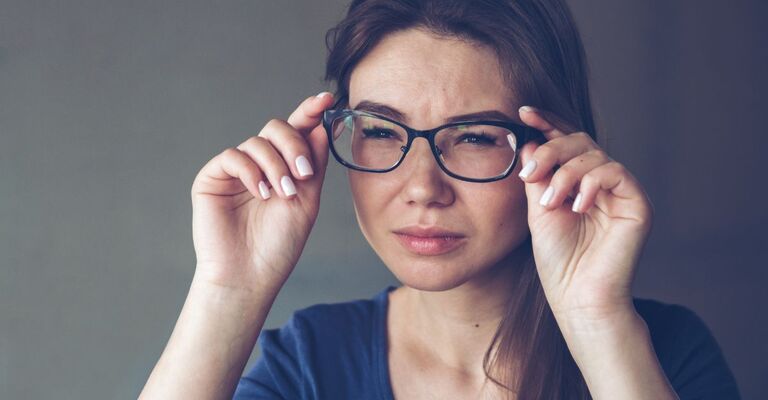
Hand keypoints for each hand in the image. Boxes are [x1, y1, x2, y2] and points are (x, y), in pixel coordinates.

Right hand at [189, 92, 333, 290]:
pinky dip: (252, 171)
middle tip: (304, 173)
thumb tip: (323, 126)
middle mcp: (260, 164)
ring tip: (283, 194)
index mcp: (284, 167)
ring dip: (276, 165)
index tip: (327, 100)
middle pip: (277, 128)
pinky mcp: (213, 178)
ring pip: (257, 142)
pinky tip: (262, 193)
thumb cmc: (279, 244)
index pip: (297, 132)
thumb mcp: (308, 201)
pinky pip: (234, 156)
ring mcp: (236, 170)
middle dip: (294, 144)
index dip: (310, 112)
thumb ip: (314, 163)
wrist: (251, 274)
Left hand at [517, 106, 653, 320]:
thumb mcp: (538, 210)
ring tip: (550, 202)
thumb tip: (530, 141)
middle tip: (529, 174)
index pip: (565, 142)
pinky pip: (616, 172)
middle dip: (551, 150)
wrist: (578, 296)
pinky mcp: (637, 203)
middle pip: (579, 141)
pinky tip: (576, 206)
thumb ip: (537, 176)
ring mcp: (620, 191)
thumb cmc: (558, 260)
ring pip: (594, 155)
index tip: (522, 113)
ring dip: (565, 173)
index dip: (546, 123)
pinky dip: (591, 183)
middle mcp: (601, 181)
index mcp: (577, 181)